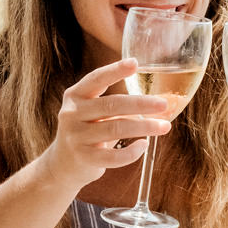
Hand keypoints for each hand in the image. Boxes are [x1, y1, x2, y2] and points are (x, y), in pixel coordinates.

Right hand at [37, 58, 171, 186]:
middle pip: (111, 105)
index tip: (135, 63)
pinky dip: (131, 152)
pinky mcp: (83, 158)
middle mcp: (72, 113)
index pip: (96, 79)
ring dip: (144, 127)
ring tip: (164, 126)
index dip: (115, 70)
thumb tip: (156, 102)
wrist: (62, 165)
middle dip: (141, 104)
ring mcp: (76, 136)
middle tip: (164, 104)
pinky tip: (143, 145)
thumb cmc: (87, 131)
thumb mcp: (91, 111)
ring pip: (115, 128)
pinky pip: (112, 156)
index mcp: (75, 95)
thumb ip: (113, 103)